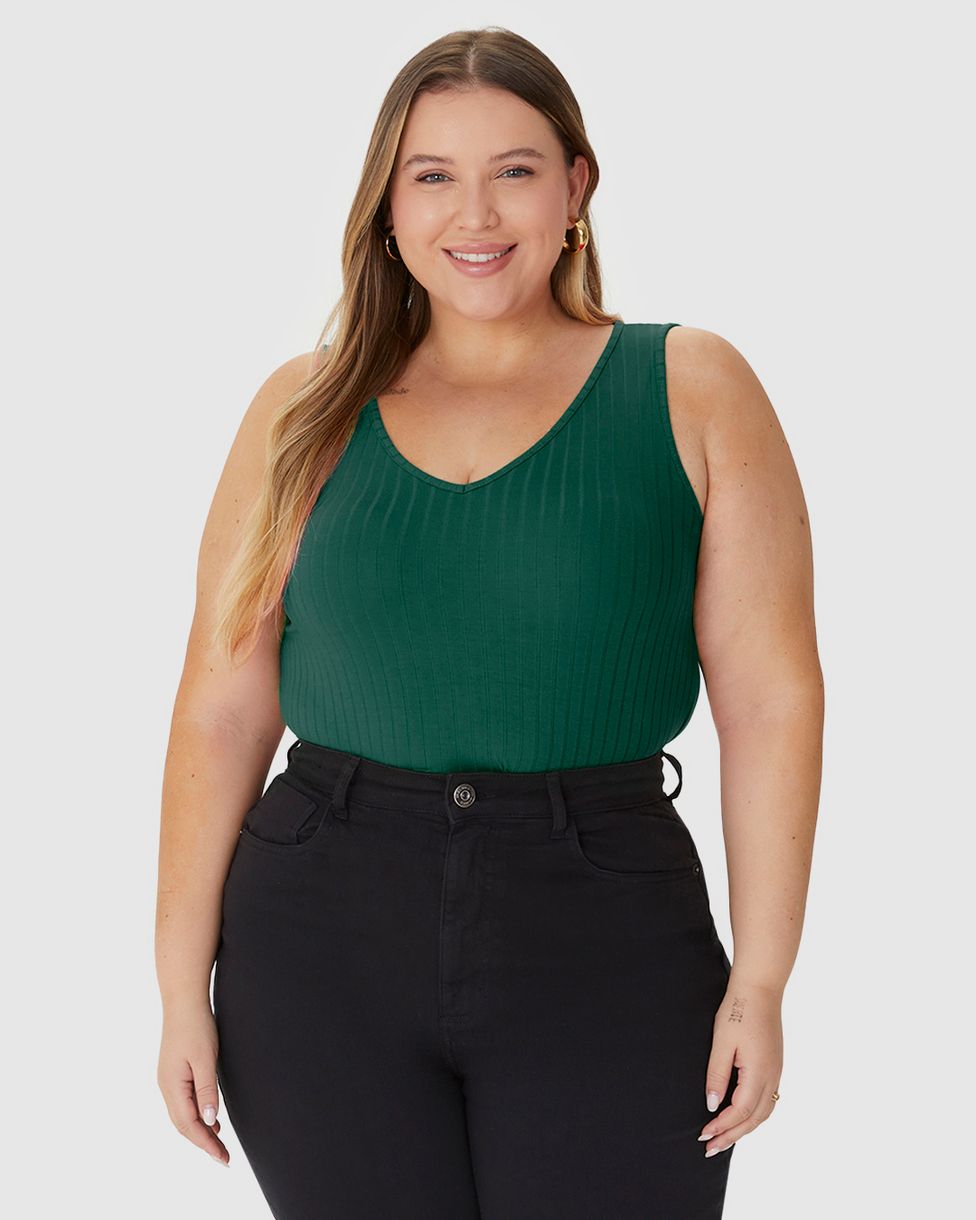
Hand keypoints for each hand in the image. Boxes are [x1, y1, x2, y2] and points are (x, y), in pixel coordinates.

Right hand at [157, 1000, 228, 1165]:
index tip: (224, 1159)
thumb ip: (207, 1090)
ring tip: (219, 1144)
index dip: (206, 1144)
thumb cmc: (196, 1026)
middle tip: (224, 1158)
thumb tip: (208, 1122)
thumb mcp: (206, 1058)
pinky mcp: (173, 1073)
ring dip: (199, 1131)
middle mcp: (166, 1087)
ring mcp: (168, 1080)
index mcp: (172, 1086)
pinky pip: (183, 1103)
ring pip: (182, 1116)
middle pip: (183, 1125)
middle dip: (203, 1143)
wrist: (183, 1001)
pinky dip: (196, 1116)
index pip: (189, 1125)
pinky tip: (211, 1118)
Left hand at [699, 979, 783, 1156]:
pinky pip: (767, 1099)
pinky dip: (753, 1114)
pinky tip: (740, 1115)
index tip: (703, 1135)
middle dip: (732, 1135)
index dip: (722, 1127)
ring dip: (744, 1128)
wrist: (760, 988)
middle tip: (710, 1148)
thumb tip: (713, 1106)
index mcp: (759, 1072)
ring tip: (724, 1138)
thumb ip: (717, 1075)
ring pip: (764, 1112)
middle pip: (754, 1119)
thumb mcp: (722, 1042)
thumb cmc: (738, 1010)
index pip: (740, 1112)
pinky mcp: (774, 1065)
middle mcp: (772, 1076)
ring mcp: (776, 1071)